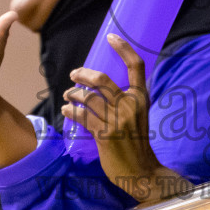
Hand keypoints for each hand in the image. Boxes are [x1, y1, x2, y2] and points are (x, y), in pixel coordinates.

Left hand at [63, 34, 186, 202]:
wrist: (142, 172)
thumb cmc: (137, 144)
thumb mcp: (138, 117)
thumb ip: (124, 101)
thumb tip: (100, 88)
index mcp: (141, 98)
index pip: (136, 65)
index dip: (123, 48)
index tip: (111, 36)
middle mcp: (131, 105)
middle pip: (101, 78)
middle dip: (82, 74)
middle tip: (74, 75)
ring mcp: (118, 120)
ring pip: (87, 97)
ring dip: (73, 94)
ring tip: (67, 96)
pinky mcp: (105, 134)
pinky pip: (82, 116)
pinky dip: (70, 111)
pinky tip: (66, 111)